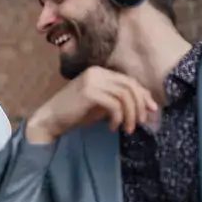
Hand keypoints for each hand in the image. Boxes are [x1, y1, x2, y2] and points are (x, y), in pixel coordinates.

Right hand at [26, 67, 157, 143]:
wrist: (50, 119)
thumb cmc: (75, 113)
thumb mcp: (101, 104)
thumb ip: (119, 100)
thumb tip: (146, 104)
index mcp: (100, 72)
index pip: (129, 81)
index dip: (143, 95)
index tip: (151, 111)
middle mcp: (96, 73)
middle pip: (130, 86)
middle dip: (140, 106)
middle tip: (141, 122)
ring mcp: (92, 81)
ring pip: (125, 96)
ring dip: (130, 115)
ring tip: (128, 129)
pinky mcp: (88, 93)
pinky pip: (114, 105)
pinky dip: (118, 118)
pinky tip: (113, 127)